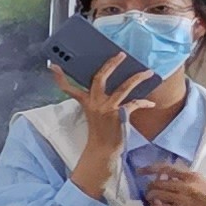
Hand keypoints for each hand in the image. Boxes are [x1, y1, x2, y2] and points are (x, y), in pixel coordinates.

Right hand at [50, 53, 160, 194]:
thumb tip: (114, 91)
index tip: (54, 66)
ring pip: (123, 88)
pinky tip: (151, 103)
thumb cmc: (101, 133)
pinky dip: (144, 103)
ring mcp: (106, 108)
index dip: (61, 78)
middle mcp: (94, 103)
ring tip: (148, 71)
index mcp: (86, 103)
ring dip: (137, 78)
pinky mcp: (119, 115)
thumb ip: (99, 102)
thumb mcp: (96, 115)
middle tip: (121, 54)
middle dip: (111, 64)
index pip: (69, 88)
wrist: (104, 151)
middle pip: (100, 78)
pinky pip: (134, 103)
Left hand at [139, 161, 205, 205]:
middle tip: (148, 190)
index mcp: (191, 176)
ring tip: (150, 198)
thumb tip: (166, 176)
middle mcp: (186, 186)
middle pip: (158, 183)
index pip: (166, 168)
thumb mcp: (201, 181)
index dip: (150, 169)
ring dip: (150, 196)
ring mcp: (184, 199)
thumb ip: (184, 178)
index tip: (140, 171)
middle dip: (150, 186)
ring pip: (157, 195)